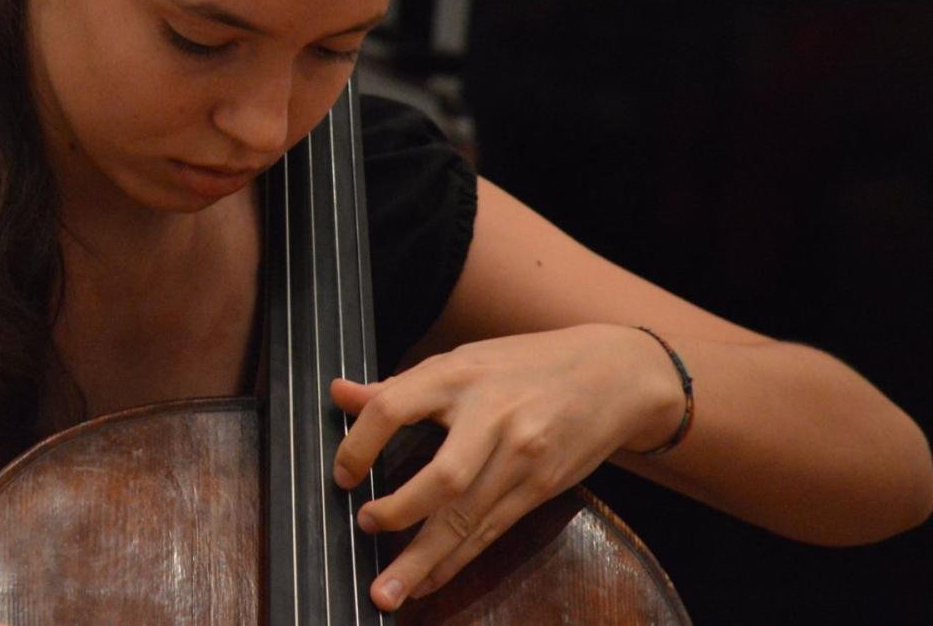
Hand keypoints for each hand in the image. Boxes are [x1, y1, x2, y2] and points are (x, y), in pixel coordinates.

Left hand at [329, 324, 682, 611]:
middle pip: (440, 477)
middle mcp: (490, 415)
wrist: (615, 373)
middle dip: (398, 514)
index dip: (359, 444)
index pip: (393, 408)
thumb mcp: (464, 360)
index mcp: (458, 373)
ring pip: (467, 518)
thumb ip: (399, 385)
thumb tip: (339, 393)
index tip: (342, 476)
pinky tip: (429, 580)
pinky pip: (491, 530)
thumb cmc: (527, 363)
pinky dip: (457, 560)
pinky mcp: (542, 486)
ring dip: (424, 560)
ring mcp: (521, 455)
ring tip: (388, 594)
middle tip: (364, 529)